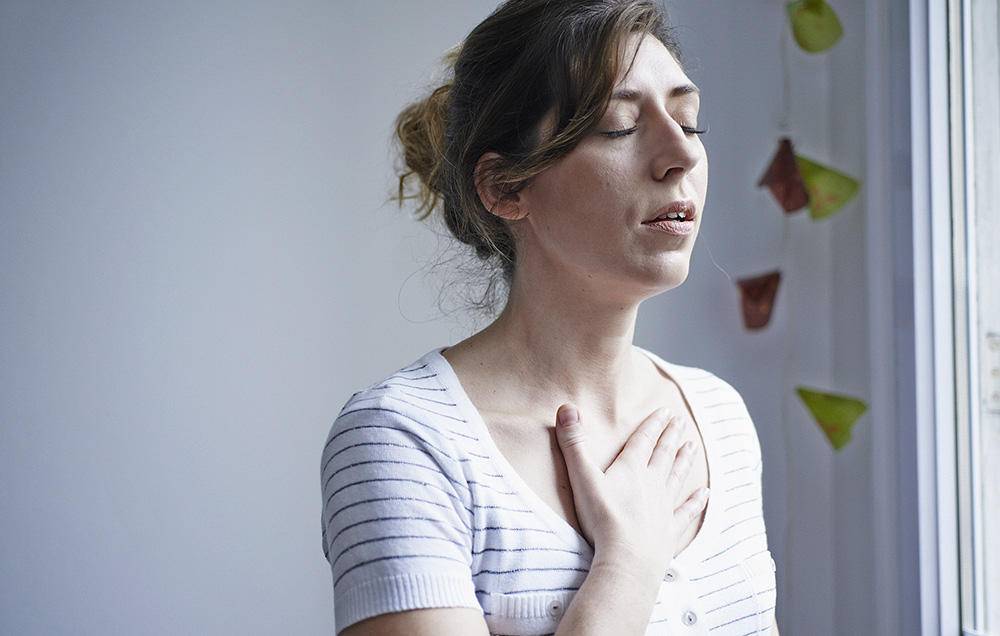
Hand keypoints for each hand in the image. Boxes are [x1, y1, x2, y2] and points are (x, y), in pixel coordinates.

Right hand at [553, 403, 708, 577]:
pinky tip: (705, 493)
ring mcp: (664, 507)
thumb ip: (574, 443)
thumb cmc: (603, 519)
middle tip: (681, 423)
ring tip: (692, 447)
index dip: (653, 424)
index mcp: (632, 469)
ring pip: (677, 477)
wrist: (628, 560)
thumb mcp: (582, 477)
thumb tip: (566, 407)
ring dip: (684, 461)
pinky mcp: (670, 530)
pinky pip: (686, 511)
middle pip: (663, 455)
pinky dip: (696, 502)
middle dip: (671, 437)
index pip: (644, 440)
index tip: (665, 411)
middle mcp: (652, 484)